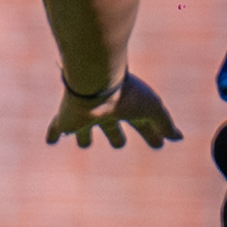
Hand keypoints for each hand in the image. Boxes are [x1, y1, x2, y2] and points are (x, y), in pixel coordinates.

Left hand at [46, 73, 179, 148]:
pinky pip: (57, 127)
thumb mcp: (152, 110)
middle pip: (112, 126)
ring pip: (84, 128)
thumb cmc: (126, 94)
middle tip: (119, 144)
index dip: (151, 134)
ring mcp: (85, 116)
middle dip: (116, 135)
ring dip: (84, 136)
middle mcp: (106, 111)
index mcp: (127, 108)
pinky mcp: (67, 119)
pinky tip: (49, 140)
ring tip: (83, 144)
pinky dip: (53, 133)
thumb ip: (164, 124)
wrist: (95, 83)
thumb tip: (177, 137)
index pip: (142, 123)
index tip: (159, 144)